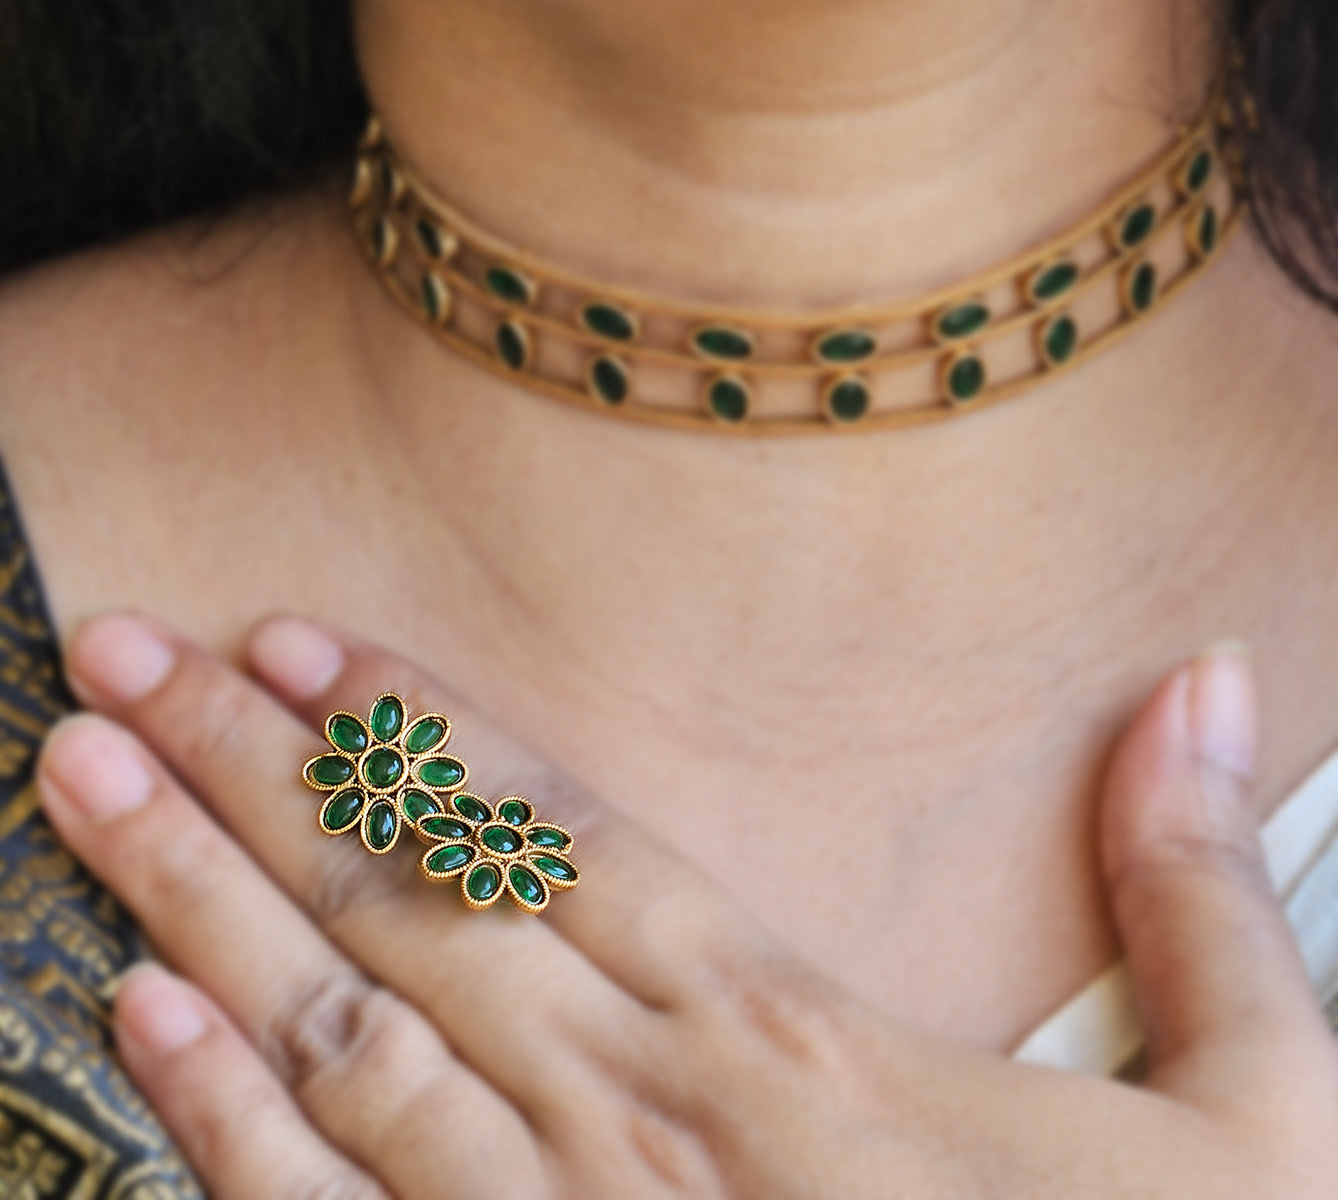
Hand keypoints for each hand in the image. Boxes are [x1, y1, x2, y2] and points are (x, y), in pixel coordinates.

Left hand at [36, 616, 1337, 1197]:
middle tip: (118, 662)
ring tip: (82, 781)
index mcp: (797, 1049)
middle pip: (408, 906)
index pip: (557, 834)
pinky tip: (137, 1018)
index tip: (294, 640)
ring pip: (341, 1038)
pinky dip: (228, 1119)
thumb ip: (1198, 898)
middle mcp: (651, 1125)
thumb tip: (1200, 692)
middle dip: (247, 771)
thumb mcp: (1258, 1122)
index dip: (414, 727)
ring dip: (197, 902)